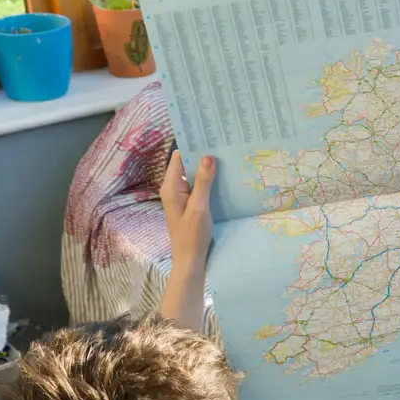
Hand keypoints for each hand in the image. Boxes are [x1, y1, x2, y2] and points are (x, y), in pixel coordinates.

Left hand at [161, 149, 215, 272]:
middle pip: (188, 165)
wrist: (190, 261)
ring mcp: (183, 198)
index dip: (193, 147)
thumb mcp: (199, 207)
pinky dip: (210, 183)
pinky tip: (225, 180)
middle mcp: (174, 189)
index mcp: (171, 187)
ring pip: (195, 177)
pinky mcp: (191, 205)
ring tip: (228, 160)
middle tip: (224, 147)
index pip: (179, 157)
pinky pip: (200, 188)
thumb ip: (203, 182)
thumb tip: (208, 156)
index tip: (210, 138)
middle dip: (204, 157)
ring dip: (209, 170)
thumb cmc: (192, 236)